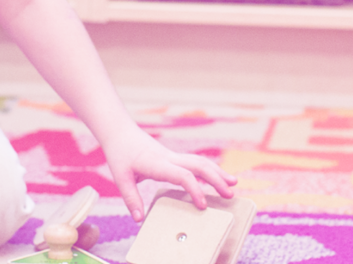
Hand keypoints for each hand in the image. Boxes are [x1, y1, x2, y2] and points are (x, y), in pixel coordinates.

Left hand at [100, 128, 237, 221]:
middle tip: (230, 194)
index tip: (202, 205)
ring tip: (233, 184)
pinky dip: (209, 169)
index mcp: (158, 164)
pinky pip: (195, 162)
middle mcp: (169, 158)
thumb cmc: (120, 155)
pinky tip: (217, 177)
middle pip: (199, 166)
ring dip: (217, 172)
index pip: (182, 176)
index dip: (195, 190)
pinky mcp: (173, 157)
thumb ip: (130, 198)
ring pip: (200, 162)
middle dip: (216, 179)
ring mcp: (173, 156)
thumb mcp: (121, 178)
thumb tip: (139, 219)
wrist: (120, 132)